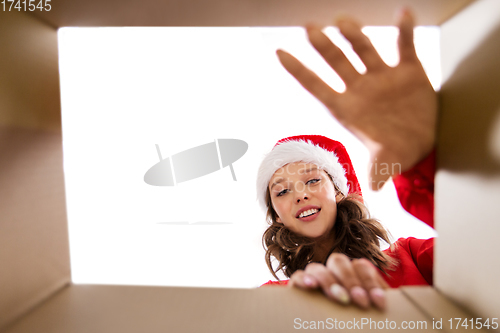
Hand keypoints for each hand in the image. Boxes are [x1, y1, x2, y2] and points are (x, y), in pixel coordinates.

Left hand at [276, 9, 437, 189]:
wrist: (423, 144)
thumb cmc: (396, 152)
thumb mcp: (386, 162)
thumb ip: (379, 170)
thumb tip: (376, 189)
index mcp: (347, 108)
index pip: (316, 87)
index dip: (299, 71)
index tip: (279, 53)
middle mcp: (361, 88)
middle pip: (337, 63)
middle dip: (323, 47)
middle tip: (309, 29)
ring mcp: (383, 77)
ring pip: (365, 49)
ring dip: (354, 34)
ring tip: (343, 20)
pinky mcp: (409, 70)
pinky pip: (405, 46)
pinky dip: (404, 30)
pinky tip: (402, 14)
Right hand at [289, 253, 388, 309]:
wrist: (335, 327)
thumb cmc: (355, 319)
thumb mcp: (368, 309)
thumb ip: (374, 300)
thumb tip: (389, 302)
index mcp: (351, 272)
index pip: (360, 265)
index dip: (369, 282)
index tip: (378, 302)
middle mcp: (331, 271)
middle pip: (338, 261)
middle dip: (350, 280)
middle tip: (360, 301)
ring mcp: (313, 276)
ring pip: (317, 267)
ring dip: (329, 281)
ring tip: (341, 298)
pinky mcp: (297, 286)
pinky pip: (297, 276)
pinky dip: (303, 278)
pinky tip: (311, 286)